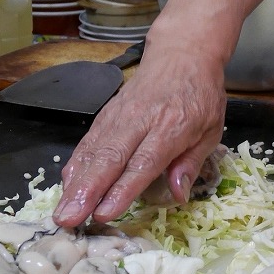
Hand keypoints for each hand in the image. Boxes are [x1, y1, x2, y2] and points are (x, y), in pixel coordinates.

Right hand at [51, 0, 273, 226]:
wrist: (182, 53)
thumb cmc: (200, 96)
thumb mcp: (211, 129)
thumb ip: (192, 162)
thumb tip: (178, 195)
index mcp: (172, 125)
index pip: (144, 162)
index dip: (123, 189)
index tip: (104, 213)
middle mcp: (142, 120)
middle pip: (110, 158)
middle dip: (87, 191)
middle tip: (69, 220)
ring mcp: (121, 114)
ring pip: (94, 150)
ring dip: (76, 183)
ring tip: (62, 210)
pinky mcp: (108, 112)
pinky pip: (89, 140)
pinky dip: (76, 163)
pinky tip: (66, 184)